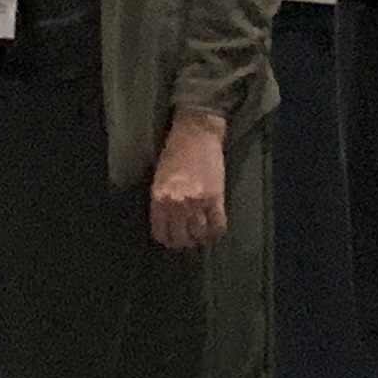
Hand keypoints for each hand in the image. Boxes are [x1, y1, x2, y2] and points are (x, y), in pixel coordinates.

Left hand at [148, 112, 228, 252]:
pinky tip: (216, 229)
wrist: (195, 134)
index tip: (174, 241)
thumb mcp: (159, 178)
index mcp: (159, 198)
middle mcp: (176, 203)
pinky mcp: (215, 197)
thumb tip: (168, 223)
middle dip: (185, 242)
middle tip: (190, 240)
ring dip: (202, 238)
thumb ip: (161, 201)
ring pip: (200, 234)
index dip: (169, 241)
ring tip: (203, 235)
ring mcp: (197, 202)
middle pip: (181, 238)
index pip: (162, 233)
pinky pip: (218, 225)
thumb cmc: (174, 153)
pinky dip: (217, 231)